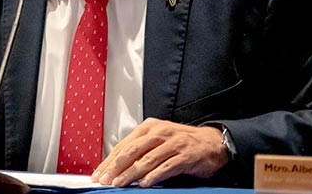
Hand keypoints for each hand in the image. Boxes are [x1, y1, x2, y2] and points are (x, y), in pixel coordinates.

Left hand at [91, 118, 227, 186]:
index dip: (109, 161)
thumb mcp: (158, 140)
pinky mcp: (184, 156)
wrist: (211, 142)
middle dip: (115, 168)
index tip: (99, 173)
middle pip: (132, 151)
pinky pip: (166, 167)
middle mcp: (159, 133)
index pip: (124, 145)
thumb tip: (117, 166)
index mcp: (149, 127)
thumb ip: (140, 150)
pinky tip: (144, 184)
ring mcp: (172, 144)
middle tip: (105, 180)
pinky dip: (153, 176)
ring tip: (119, 184)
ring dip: (130, 174)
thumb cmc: (182, 142)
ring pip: (146, 160)